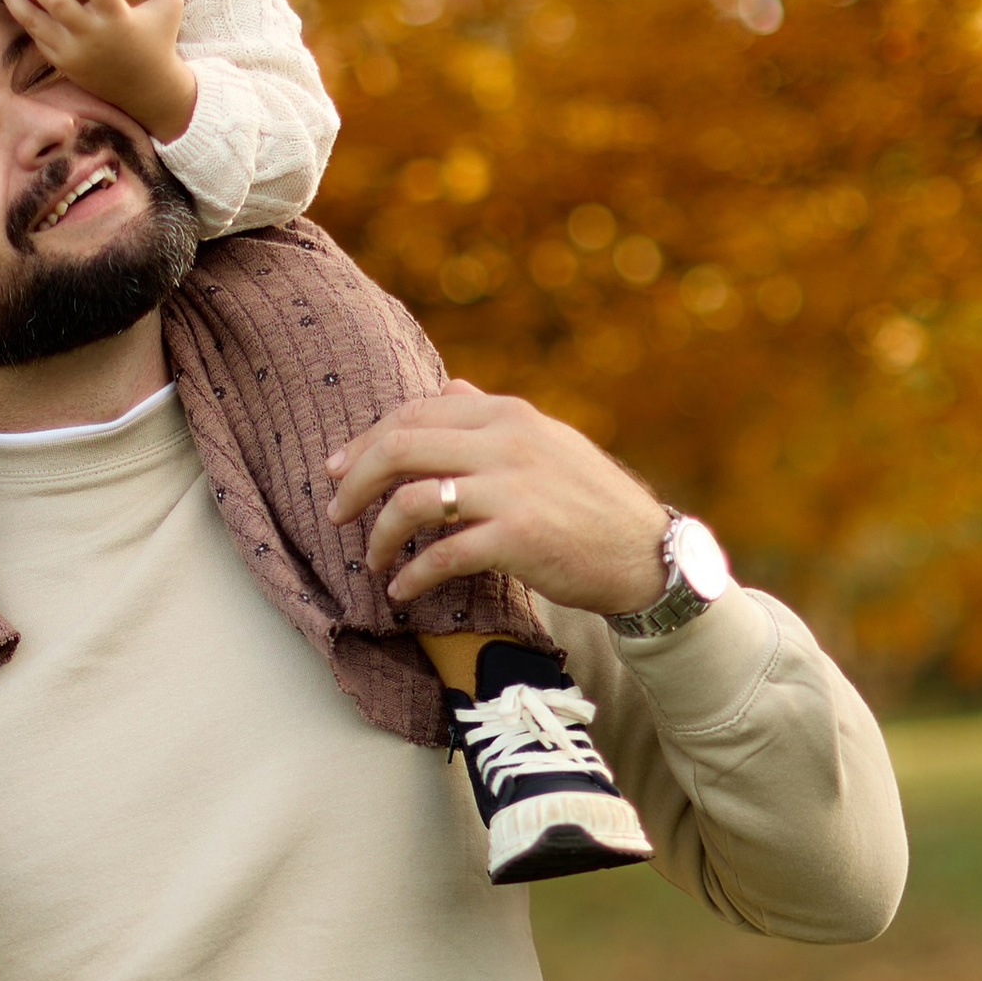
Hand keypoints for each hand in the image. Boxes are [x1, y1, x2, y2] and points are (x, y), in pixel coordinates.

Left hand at [0, 0, 196, 143]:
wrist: (148, 90)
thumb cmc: (159, 42)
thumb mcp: (172, 6)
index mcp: (118, 18)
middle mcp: (92, 36)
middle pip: (55, 3)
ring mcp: (74, 53)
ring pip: (36, 24)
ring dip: (16, 0)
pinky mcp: (64, 65)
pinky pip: (38, 40)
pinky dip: (26, 20)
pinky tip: (18, 3)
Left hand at [326, 382, 671, 617]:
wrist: (646, 553)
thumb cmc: (588, 502)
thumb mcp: (546, 442)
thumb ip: (491, 416)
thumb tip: (448, 389)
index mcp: (508, 414)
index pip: (416, 412)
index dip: (366, 441)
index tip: (338, 469)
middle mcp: (507, 442)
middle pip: (401, 446)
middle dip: (355, 481)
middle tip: (336, 512)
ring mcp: (513, 489)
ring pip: (413, 500)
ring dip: (380, 534)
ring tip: (373, 560)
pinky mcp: (519, 537)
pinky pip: (443, 554)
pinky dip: (413, 576)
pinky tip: (403, 591)